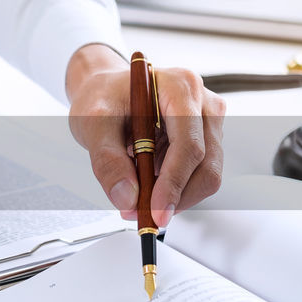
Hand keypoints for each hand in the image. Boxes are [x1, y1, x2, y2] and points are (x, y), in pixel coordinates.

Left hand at [66, 43, 225, 226]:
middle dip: (176, 196)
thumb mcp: (93, 123)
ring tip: (140, 191)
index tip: (156, 210)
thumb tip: (127, 197)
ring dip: (175, 194)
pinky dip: (175, 187)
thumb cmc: (103, 96)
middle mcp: (202, 102)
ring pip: (206, 174)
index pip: (189, 145)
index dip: (174, 183)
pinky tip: (151, 179)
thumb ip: (107, 160)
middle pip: (206, 165)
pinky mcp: (205, 138)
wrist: (107, 91)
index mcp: (179, 88)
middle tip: (144, 213)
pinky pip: (199, 173)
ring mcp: (208, 121)